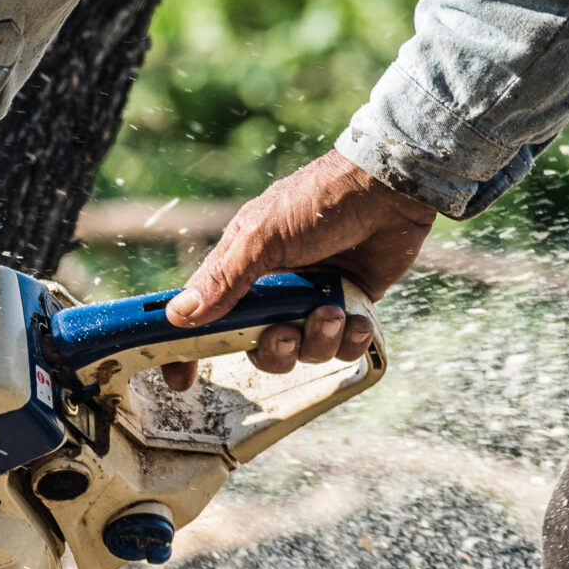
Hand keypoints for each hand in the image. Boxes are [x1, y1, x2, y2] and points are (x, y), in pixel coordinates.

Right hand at [158, 149, 433, 388]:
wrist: (389, 189)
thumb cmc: (320, 201)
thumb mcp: (263, 237)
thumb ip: (224, 279)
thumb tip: (179, 316)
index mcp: (241, 270)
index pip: (204, 317)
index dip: (189, 351)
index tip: (181, 380)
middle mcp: (274, 290)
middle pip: (257, 348)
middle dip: (274, 349)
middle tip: (288, 333)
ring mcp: (313, 300)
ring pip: (305, 352)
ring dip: (319, 339)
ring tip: (333, 311)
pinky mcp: (350, 306)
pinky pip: (343, 345)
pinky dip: (351, 338)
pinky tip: (358, 317)